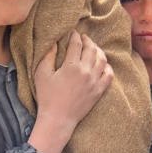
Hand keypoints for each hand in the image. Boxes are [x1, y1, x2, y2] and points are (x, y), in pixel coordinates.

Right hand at [28, 32, 112, 152]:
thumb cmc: (47, 97)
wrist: (58, 119)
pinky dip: (107, 66)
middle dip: (88, 40)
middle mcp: (86, 72)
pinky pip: (109, 74)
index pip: (77, 44)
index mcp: (71, 66)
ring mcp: (95, 81)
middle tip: (84, 38)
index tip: (73, 33)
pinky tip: (102, 64)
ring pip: (102, 59)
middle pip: (92, 49)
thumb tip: (54, 42)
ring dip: (98, 51)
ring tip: (93, 48)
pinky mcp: (99, 91)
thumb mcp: (42, 74)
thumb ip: (48, 56)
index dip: (75, 36)